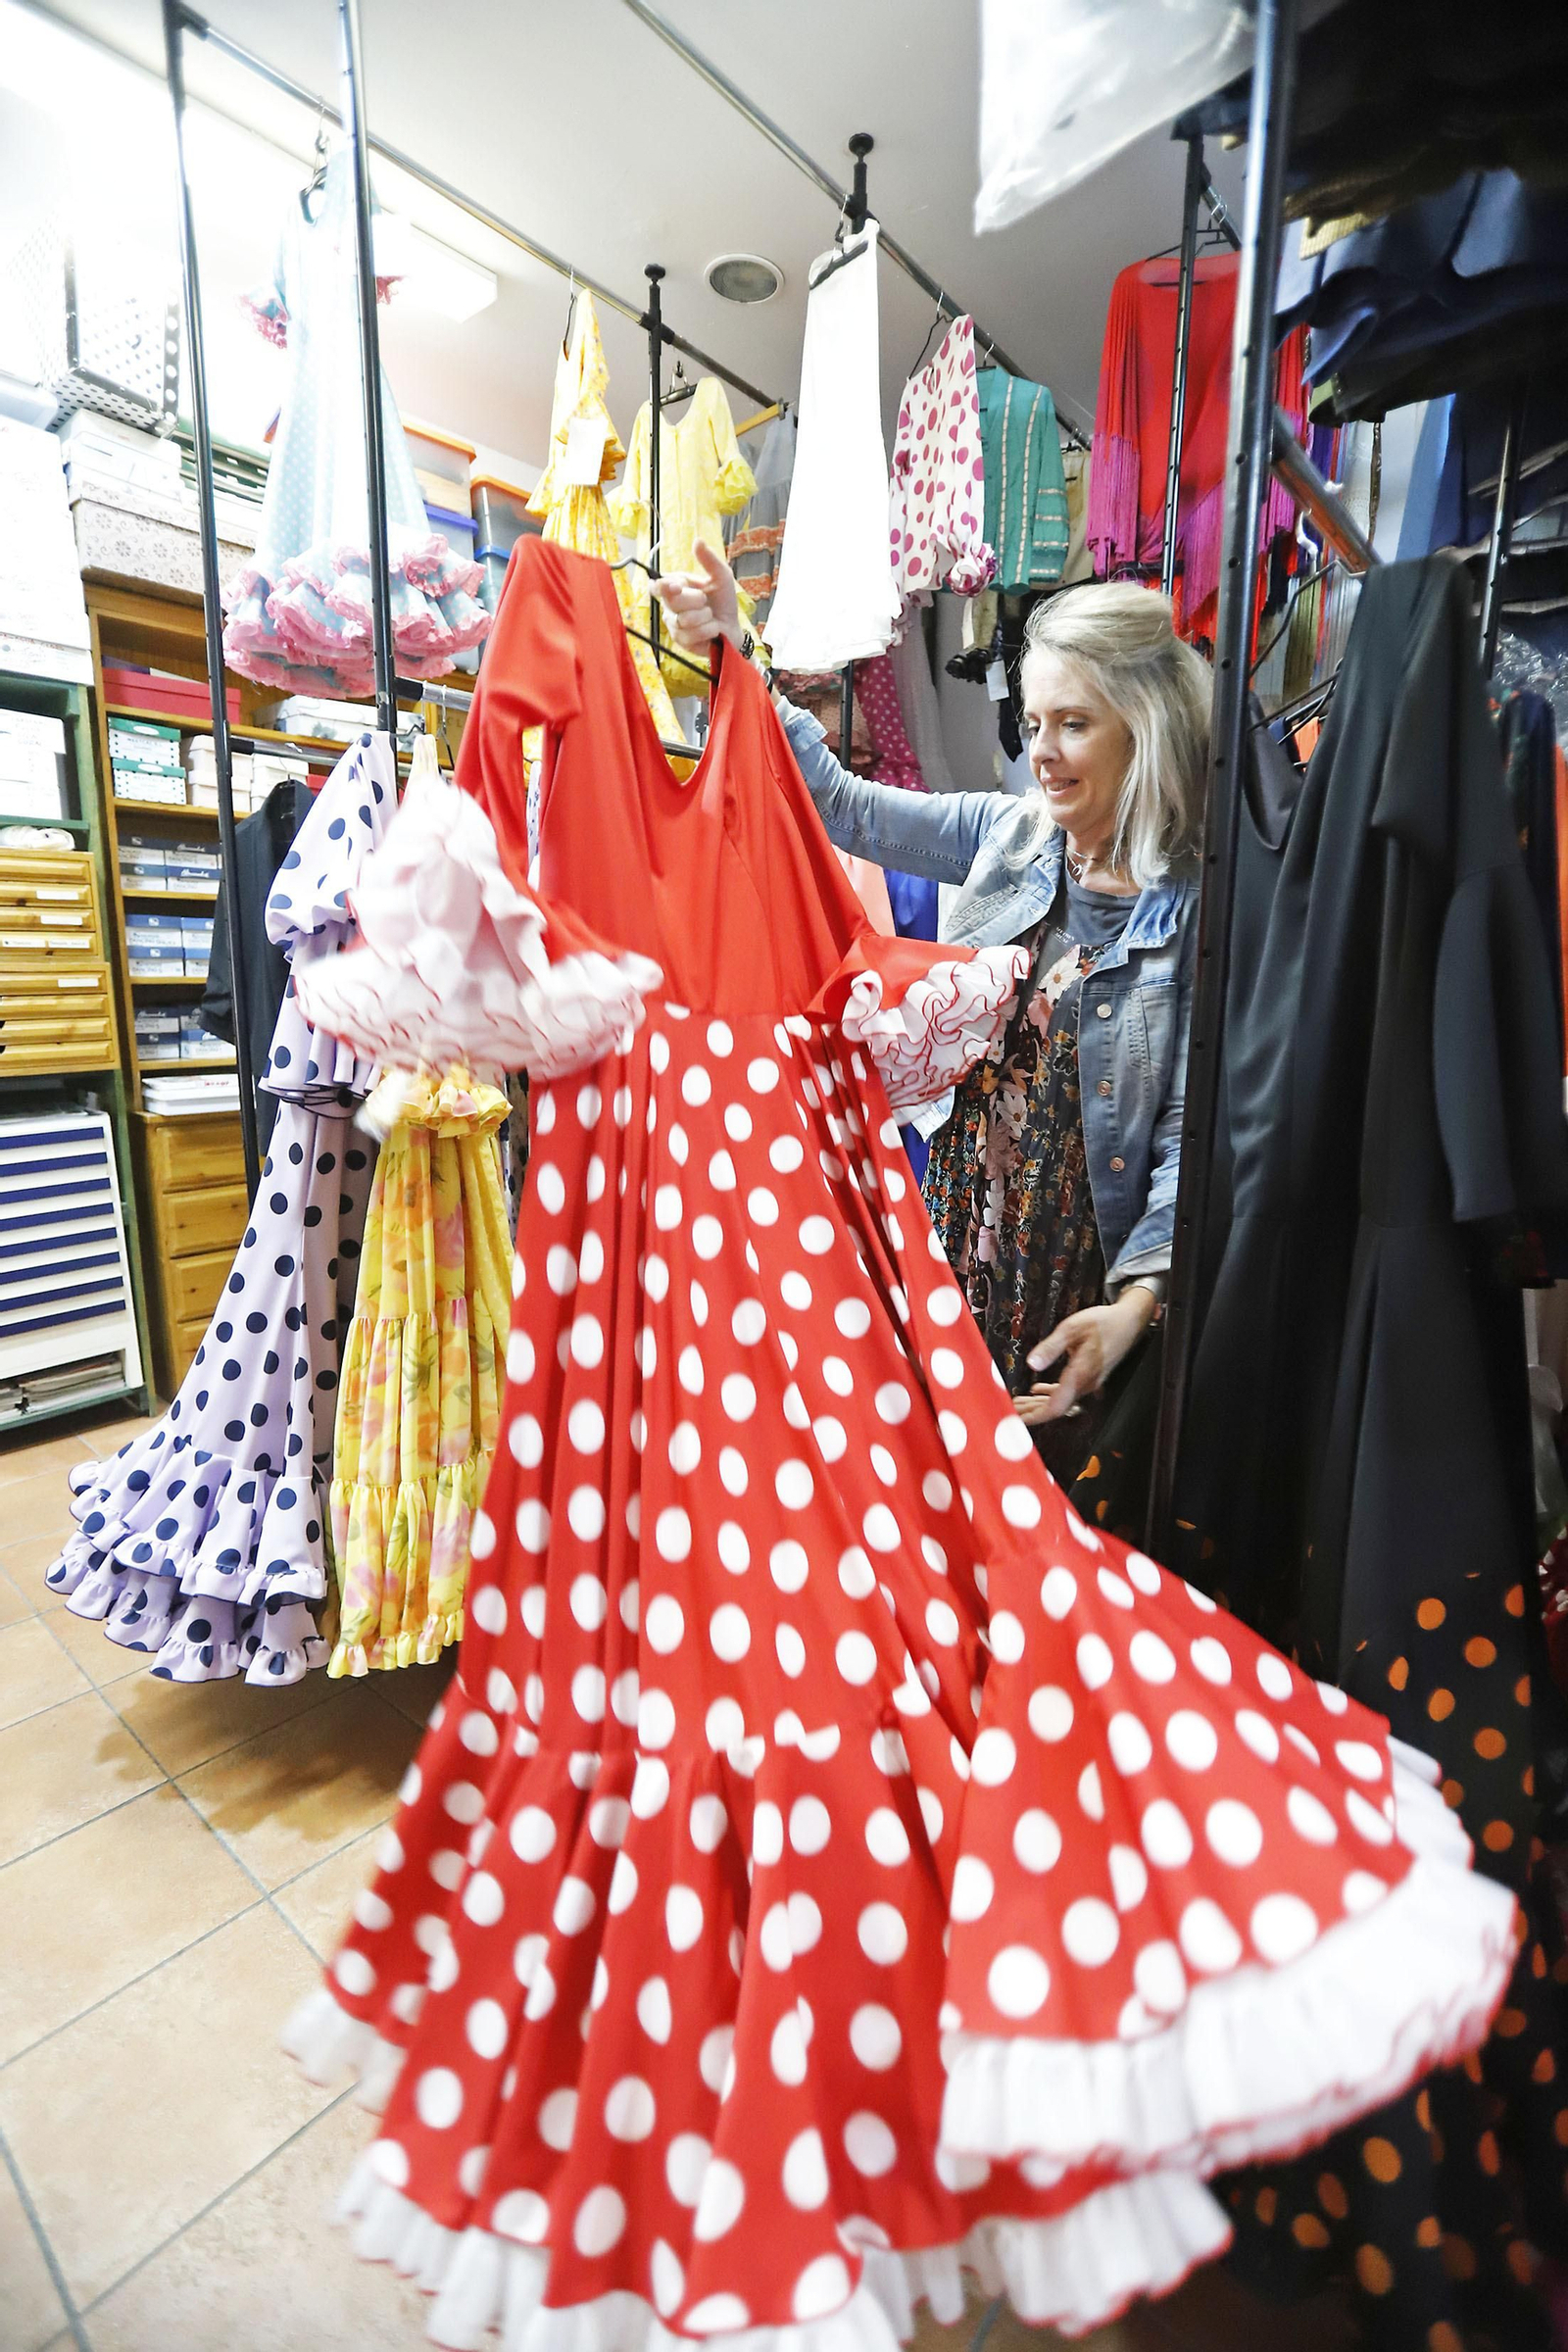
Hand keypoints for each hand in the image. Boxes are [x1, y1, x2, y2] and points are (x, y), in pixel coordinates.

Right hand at [651, 538, 741, 659]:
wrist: (733, 628)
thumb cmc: (724, 602)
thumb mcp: (721, 577)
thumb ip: (709, 560)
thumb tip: (697, 540)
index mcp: (676, 588)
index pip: (658, 586)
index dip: (663, 586)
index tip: (677, 586)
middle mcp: (670, 607)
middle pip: (672, 601)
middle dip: (696, 600)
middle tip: (706, 602)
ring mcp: (674, 625)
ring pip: (684, 619)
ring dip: (705, 617)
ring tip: (710, 617)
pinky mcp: (681, 642)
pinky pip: (692, 634)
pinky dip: (708, 630)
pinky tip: (712, 629)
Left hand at [1013, 1288, 1157, 1425]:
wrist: (1129, 1322)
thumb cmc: (1103, 1322)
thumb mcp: (1072, 1328)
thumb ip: (1051, 1347)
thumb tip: (1032, 1364)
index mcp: (1081, 1374)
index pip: (1056, 1406)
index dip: (1036, 1416)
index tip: (1017, 1420)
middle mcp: (1086, 1384)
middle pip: (1056, 1407)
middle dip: (1032, 1412)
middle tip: (1009, 1412)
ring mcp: (1089, 1382)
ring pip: (1060, 1401)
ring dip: (1038, 1403)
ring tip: (1017, 1403)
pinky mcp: (1089, 1377)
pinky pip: (1067, 1392)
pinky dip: (1050, 1394)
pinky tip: (1036, 1390)